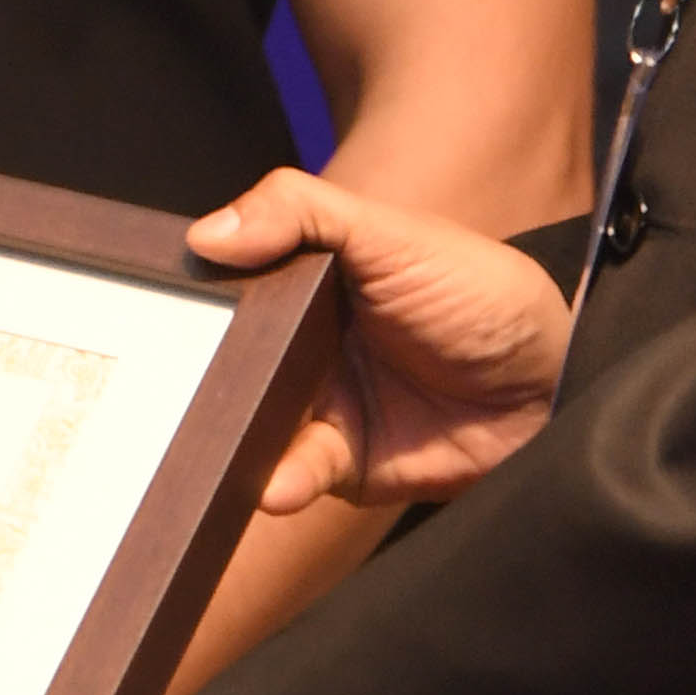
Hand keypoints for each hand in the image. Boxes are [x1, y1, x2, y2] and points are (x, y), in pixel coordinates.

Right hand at [189, 169, 570, 508]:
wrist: (554, 388)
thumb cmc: (483, 294)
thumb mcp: (394, 233)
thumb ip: (303, 213)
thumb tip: (208, 234)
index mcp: (307, 277)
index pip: (230, 280)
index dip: (192, 291)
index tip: (141, 303)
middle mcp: (303, 342)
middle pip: (228, 358)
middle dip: (193, 373)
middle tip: (157, 384)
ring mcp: (319, 405)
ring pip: (248, 420)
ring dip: (228, 433)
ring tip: (212, 439)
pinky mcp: (341, 465)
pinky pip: (293, 474)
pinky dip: (279, 480)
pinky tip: (273, 481)